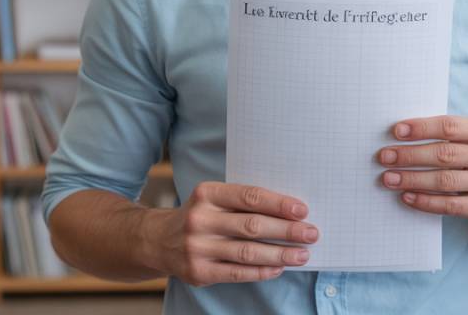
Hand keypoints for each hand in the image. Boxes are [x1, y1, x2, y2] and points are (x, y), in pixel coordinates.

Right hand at [157, 181, 319, 286]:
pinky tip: (278, 268)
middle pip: (252, 225)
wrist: (157, 240)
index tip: (302, 211)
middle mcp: (200, 219)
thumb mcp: (213, 199)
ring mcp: (197, 247)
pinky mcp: (198, 272)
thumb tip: (288, 212)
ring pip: (248, 252)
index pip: (249, 197)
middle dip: (286, 230)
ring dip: (279, 254)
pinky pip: (237, 273)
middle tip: (311, 234)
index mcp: (207, 193)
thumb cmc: (200, 215)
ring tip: (301, 254)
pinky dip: (261, 271)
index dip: (278, 204)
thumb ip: (242, 202)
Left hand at [377, 115, 467, 225]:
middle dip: (410, 156)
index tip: (396, 131)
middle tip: (384, 157)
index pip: (450, 126)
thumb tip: (401, 133)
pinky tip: (407, 196)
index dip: (421, 128)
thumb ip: (447, 134)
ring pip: (445, 182)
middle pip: (444, 154)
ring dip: (412, 179)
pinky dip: (425, 201)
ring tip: (389, 178)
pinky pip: (451, 206)